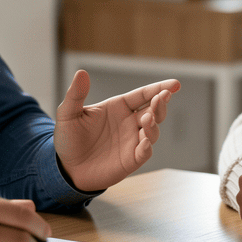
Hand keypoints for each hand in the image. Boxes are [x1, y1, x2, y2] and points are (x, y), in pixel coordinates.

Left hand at [53, 70, 179, 192]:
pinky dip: (147, 146)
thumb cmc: (69, 139)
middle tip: (162, 97)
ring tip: (147, 117)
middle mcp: (129, 123)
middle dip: (161, 103)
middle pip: (154, 110)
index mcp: (118, 107)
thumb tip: (81, 72)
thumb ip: (76, 94)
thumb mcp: (68, 113)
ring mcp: (132, 141)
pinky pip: (144, 152)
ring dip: (154, 123)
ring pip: (153, 130)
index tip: (174, 84)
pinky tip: (144, 141)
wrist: (66, 168)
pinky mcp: (131, 160)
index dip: (159, 88)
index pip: (143, 95)